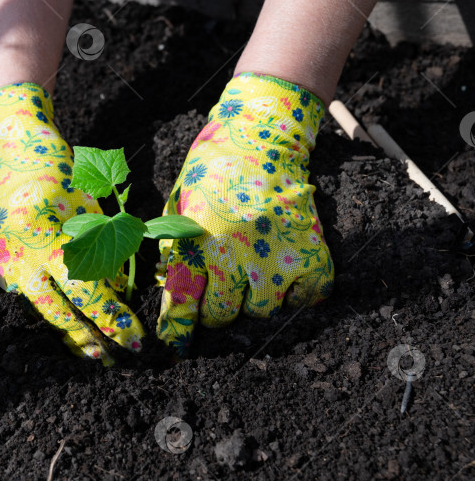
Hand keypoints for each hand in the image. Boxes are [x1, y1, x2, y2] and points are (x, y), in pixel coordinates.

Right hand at [0, 82, 144, 364]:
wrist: (8, 141)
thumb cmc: (57, 165)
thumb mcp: (86, 203)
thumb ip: (99, 247)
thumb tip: (114, 291)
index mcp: (41, 233)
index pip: (84, 288)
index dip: (112, 316)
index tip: (135, 337)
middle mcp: (14, 250)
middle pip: (55, 309)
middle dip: (87, 337)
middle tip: (114, 357)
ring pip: (37, 305)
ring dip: (66, 328)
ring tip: (91, 349)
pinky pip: (25, 287)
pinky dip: (48, 301)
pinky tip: (66, 318)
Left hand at [156, 73, 333, 355]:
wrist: (263, 135)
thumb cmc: (214, 167)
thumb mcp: (179, 202)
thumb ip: (173, 244)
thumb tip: (169, 285)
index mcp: (196, 242)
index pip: (181, 302)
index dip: (176, 330)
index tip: (176, 345)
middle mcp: (234, 255)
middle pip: (221, 316)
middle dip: (215, 315)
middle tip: (217, 304)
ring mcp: (275, 256)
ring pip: (262, 312)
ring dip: (253, 303)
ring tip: (252, 282)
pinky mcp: (311, 253)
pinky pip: (305, 299)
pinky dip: (297, 295)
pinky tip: (285, 278)